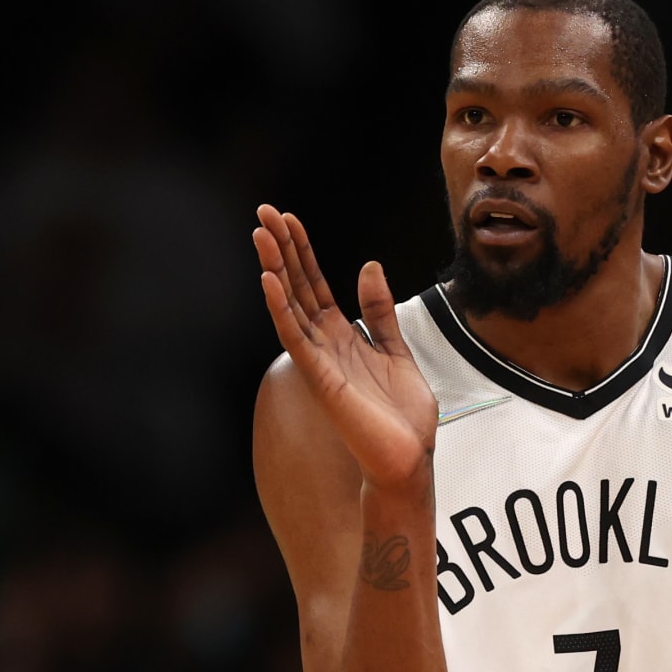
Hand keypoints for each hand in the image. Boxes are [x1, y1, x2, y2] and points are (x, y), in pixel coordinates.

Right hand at [254, 205, 437, 494]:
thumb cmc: (403, 416)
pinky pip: (296, 338)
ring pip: (290, 306)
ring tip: (261, 235)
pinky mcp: (321, 378)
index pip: (315, 285)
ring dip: (275, 269)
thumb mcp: (396, 349)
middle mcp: (325, 344)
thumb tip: (369, 267)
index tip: (288, 219)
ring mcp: (319, 361)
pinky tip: (270, 281)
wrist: (410, 458)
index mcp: (343, 336)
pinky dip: (281, 309)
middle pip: (297, 287)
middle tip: (263, 213)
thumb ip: (380, 311)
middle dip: (282, 249)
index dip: (302, 251)